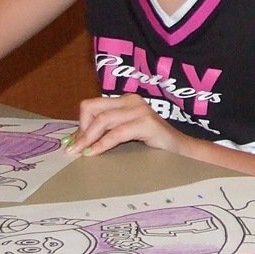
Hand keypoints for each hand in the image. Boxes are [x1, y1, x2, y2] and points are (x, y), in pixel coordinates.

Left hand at [66, 94, 183, 156]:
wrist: (181, 150)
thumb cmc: (151, 143)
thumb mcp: (124, 133)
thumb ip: (105, 132)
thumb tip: (75, 140)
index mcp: (124, 100)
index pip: (91, 106)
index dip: (80, 124)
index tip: (73, 143)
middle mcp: (131, 100)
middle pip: (92, 109)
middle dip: (81, 131)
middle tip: (72, 150)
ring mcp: (140, 110)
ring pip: (103, 120)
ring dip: (88, 138)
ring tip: (80, 153)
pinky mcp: (147, 123)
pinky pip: (117, 133)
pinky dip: (102, 144)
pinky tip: (94, 153)